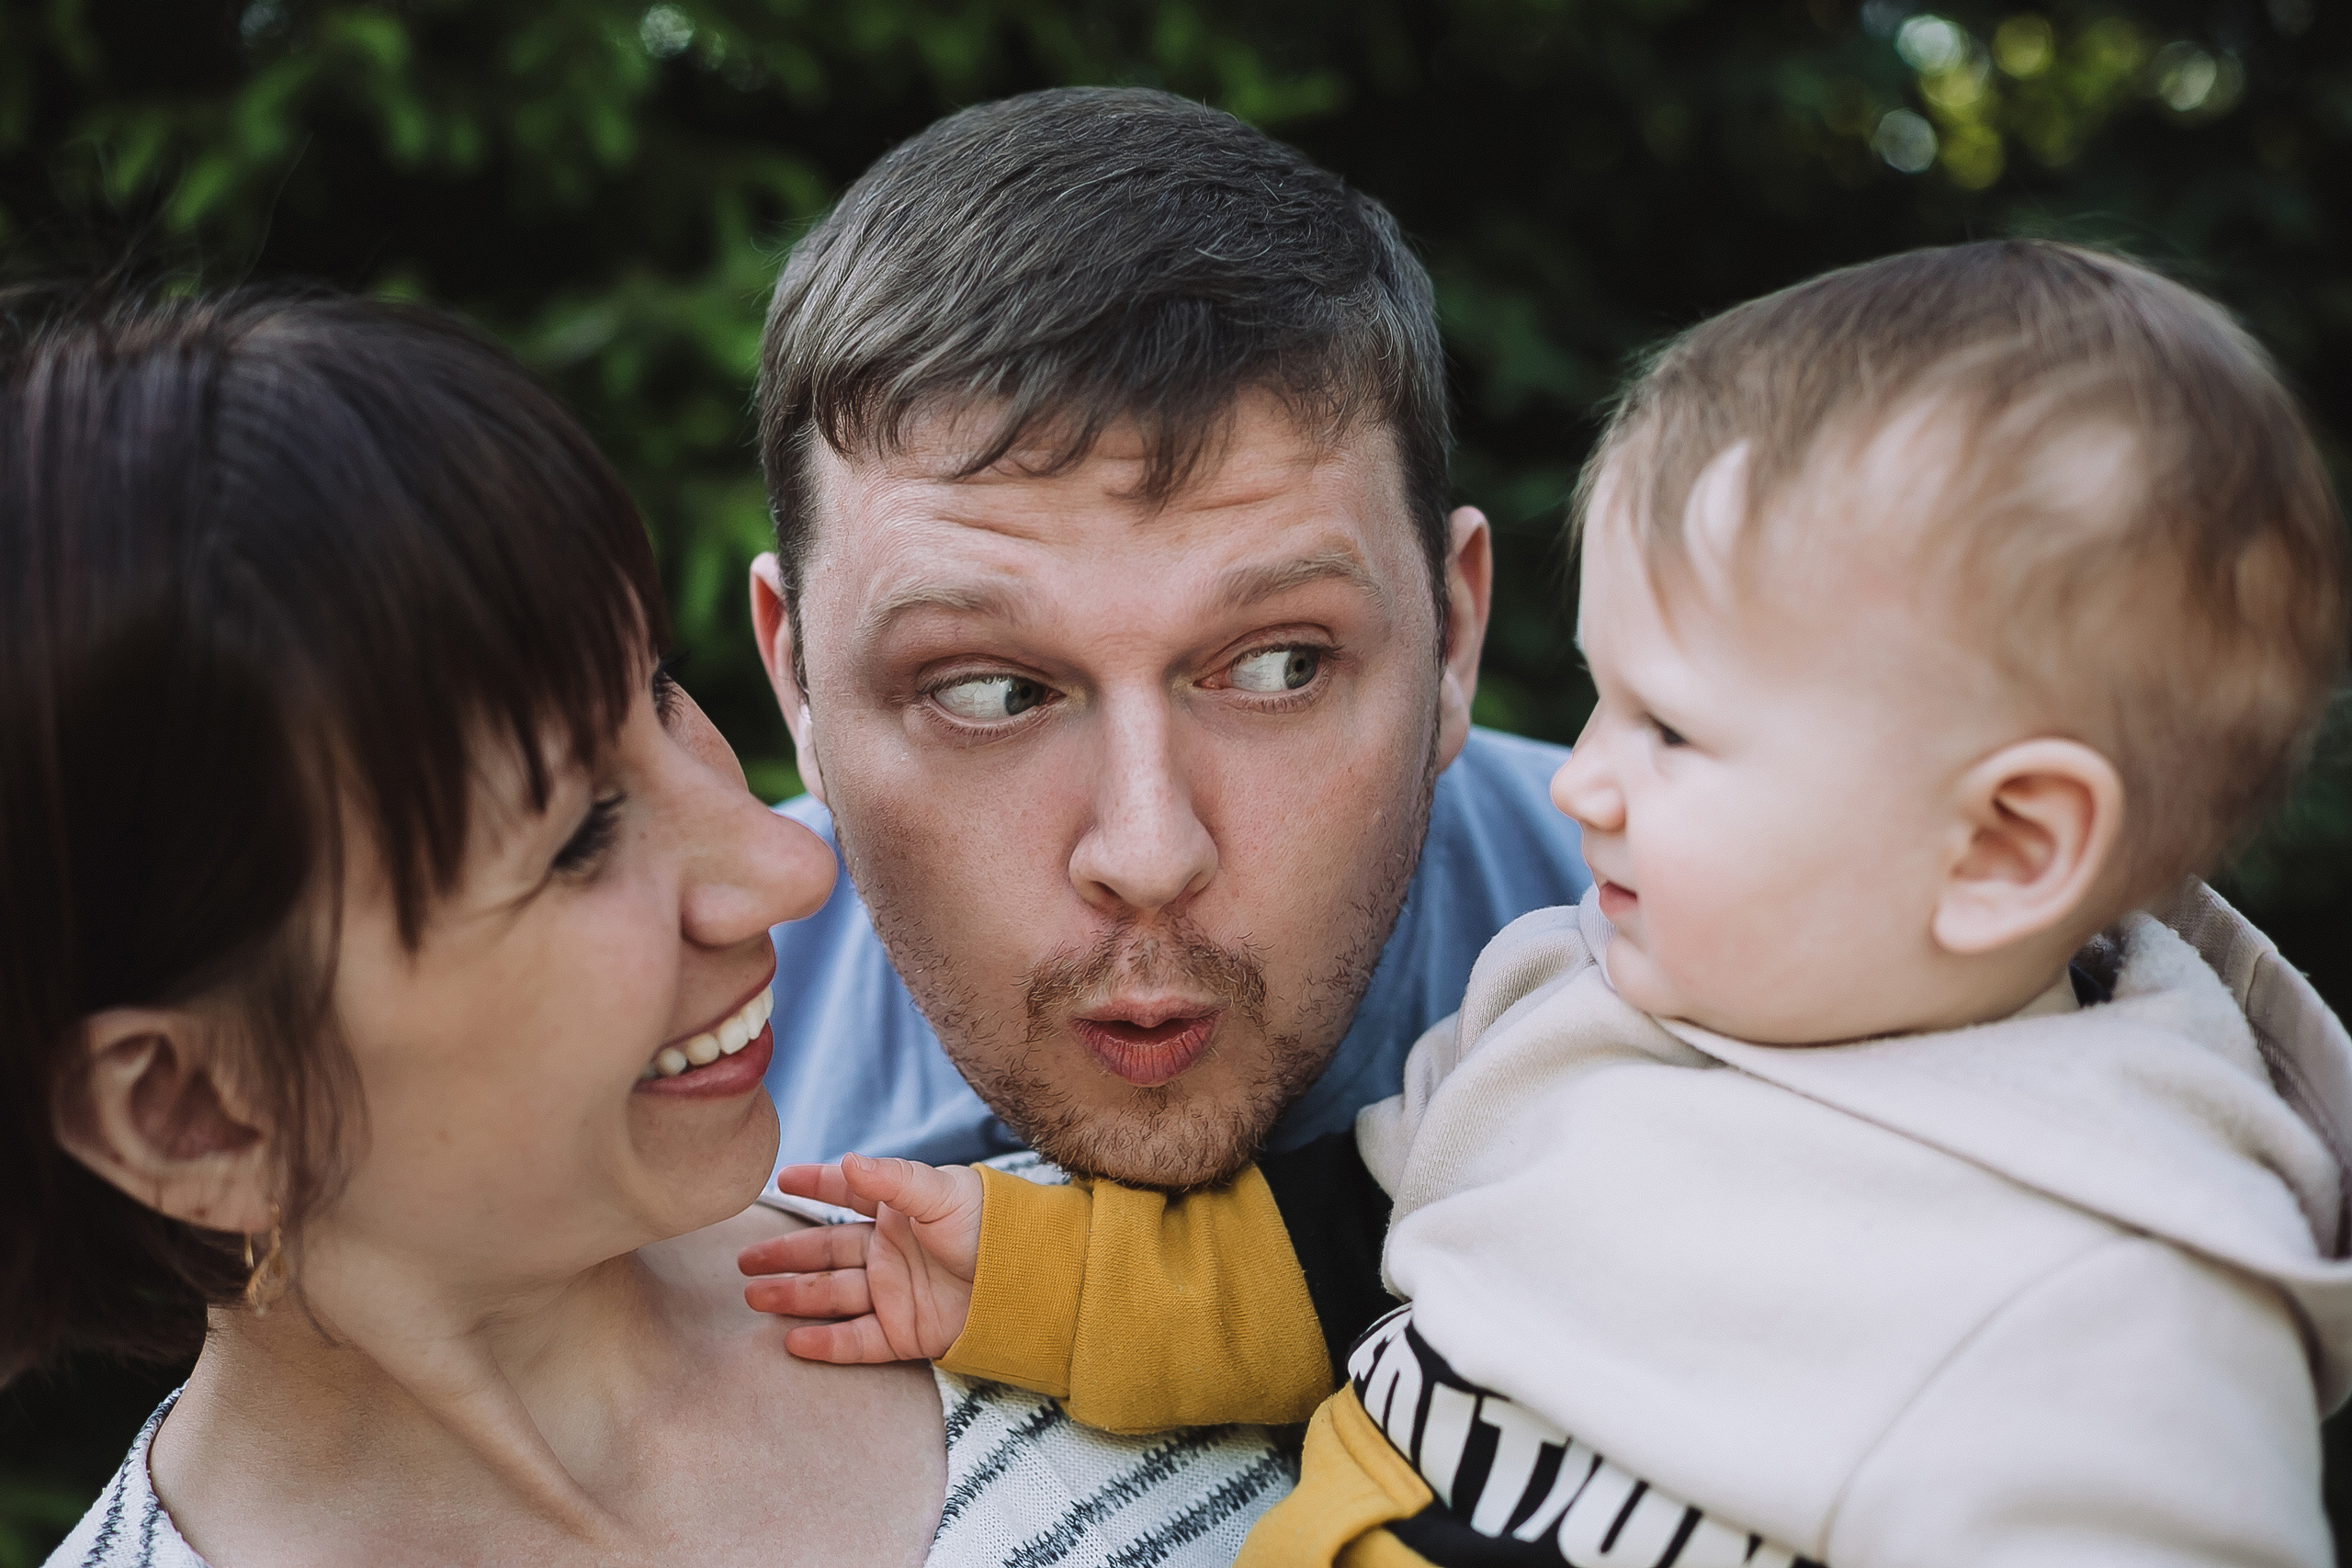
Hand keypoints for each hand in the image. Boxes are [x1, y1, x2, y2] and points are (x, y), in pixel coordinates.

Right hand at [737, 1153, 984, 1363]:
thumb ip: (892, 1180)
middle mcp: (890, 1251)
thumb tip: (845, 1159)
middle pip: (827, 1251)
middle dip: (786, 1254)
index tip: (781, 1180)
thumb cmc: (991, 1224)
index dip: (816, 1185)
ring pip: (832, 1295)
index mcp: (899, 1211)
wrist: (1029, 1277)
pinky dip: (826, 1343)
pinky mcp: (906, 1333)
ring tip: (753, 1295)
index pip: (847, 1193)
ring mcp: (895, 1293)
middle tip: (744, 1259)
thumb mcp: (940, 1193)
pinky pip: (858, 1340)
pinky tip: (791, 1342)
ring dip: (793, 1296)